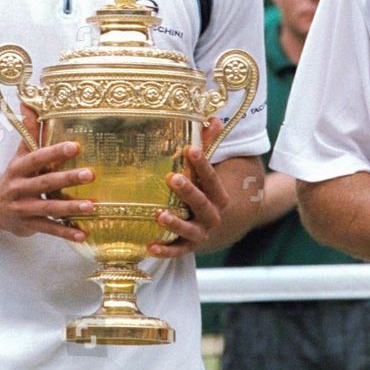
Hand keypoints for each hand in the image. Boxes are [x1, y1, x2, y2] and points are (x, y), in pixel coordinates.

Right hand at [0, 106, 93, 240]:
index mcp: (19, 167)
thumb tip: (29, 100)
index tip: (75, 146)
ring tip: (92, 206)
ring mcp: (23, 208)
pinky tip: (83, 233)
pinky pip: (49, 229)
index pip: (37, 157)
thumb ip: (29, 130)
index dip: (54, 152)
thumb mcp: (20, 153)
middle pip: (45, 182)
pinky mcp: (28, 226)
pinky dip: (66, 232)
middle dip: (68, 178)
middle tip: (91, 174)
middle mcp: (19, 188)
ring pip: (48, 208)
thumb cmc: (14, 175)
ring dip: (70, 207)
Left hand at [148, 119, 228, 257]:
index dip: (202, 163)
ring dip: (175, 223)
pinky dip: (165, 251)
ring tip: (159, 215)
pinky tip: (149, 247)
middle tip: (172, 179)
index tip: (190, 148)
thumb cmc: (206, 193)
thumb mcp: (208, 173)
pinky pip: (177, 251)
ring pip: (190, 230)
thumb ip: (209, 147)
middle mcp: (212, 215)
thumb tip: (213, 117)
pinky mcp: (188, 248)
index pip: (211, 178)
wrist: (220, 229)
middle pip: (201, 203)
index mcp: (218, 195)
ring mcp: (201, 233)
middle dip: (188, 191)